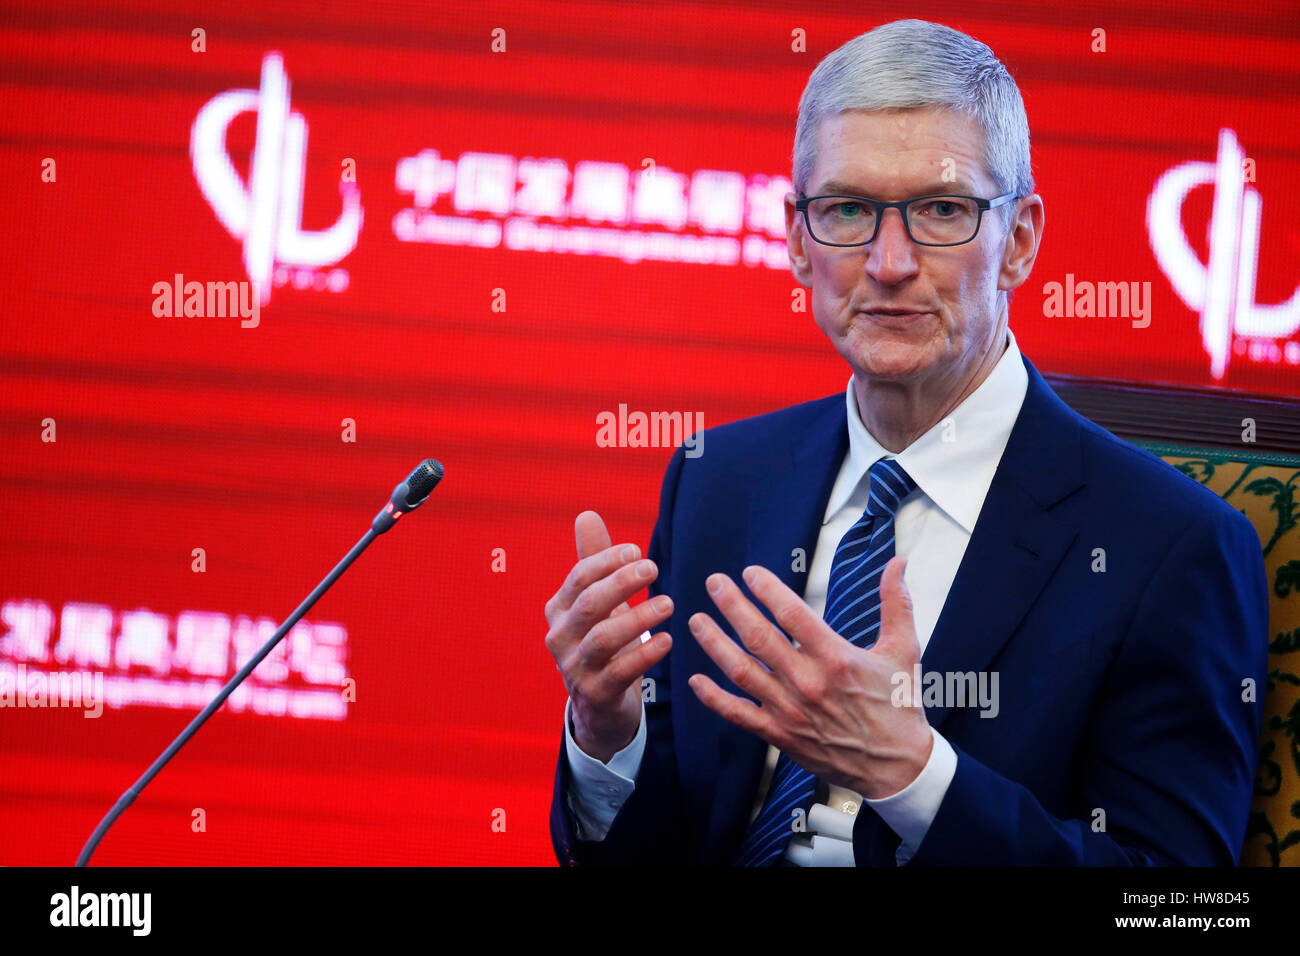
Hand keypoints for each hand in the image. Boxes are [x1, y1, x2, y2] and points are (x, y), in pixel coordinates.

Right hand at [545, 511, 673, 763]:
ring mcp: (575, 669)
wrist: (598, 704)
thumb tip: (587, 515)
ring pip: (603, 638)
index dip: (607, 561)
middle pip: (589, 604)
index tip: (637, 550)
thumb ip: (593, 560)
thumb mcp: (597, 602)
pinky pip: (620, 672)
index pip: (579, 578)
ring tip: (668, 603)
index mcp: (559, 610)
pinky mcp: (595, 695)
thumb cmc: (601, 641)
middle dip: (621, 582)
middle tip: (653, 567)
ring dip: (638, 618)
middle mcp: (560, 638)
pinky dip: (645, 654)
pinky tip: (668, 639)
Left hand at [686, 557, 931, 798]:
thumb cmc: (899, 706)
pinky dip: (714, 698)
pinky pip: (739, 714)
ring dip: (715, 644)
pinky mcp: (781, 735)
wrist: (898, 767)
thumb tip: (897, 562)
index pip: (793, 614)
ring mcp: (791, 710)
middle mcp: (809, 683)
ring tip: (697, 621)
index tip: (750, 573)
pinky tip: (695, 681)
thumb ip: (895, 603)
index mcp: (837, 659)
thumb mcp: (903, 650)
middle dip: (732, 606)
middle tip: (714, 583)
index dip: (767, 590)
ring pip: (742, 672)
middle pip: (760, 638)